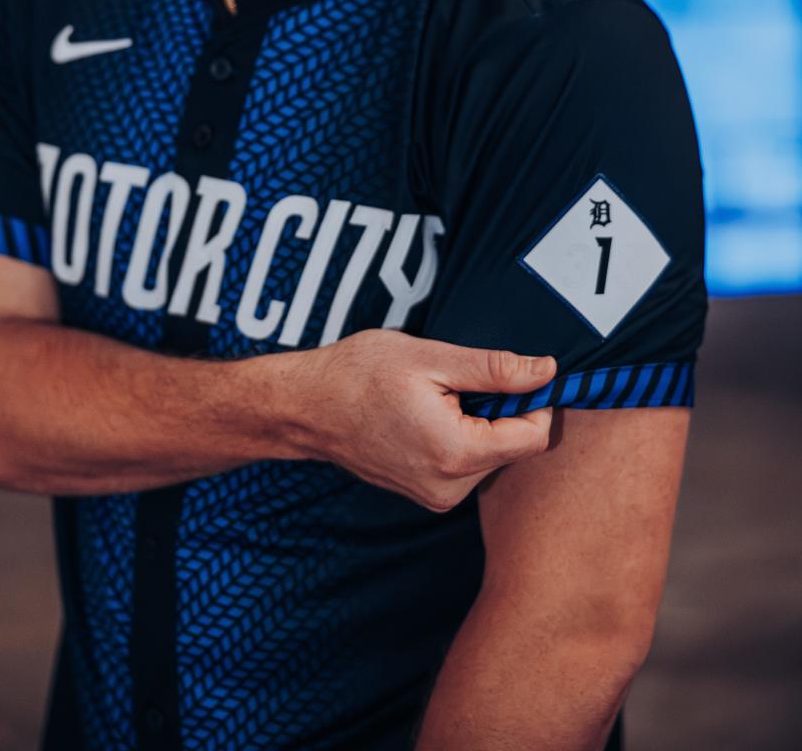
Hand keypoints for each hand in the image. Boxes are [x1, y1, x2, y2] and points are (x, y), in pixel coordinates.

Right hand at [293, 329, 554, 511]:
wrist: (308, 406)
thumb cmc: (360, 374)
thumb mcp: (431, 358)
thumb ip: (494, 369)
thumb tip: (546, 371)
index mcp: (456, 453)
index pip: (533, 437)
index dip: (535, 400)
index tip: (514, 373)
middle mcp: (450, 487)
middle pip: (513, 448)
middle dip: (500, 411)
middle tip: (458, 382)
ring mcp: (436, 496)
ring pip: (491, 457)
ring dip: (478, 424)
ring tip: (435, 398)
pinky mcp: (426, 495)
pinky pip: (466, 466)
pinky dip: (461, 437)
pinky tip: (426, 415)